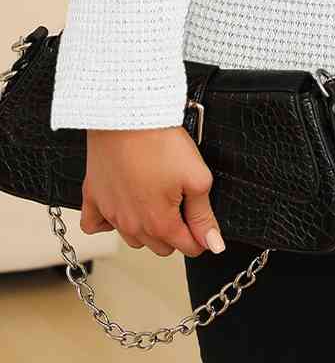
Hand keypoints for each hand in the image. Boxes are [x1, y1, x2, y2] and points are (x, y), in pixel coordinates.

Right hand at [81, 126, 225, 258]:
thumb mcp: (197, 177)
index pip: (188, 246)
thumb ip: (203, 215)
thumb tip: (214, 244)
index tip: (203, 224)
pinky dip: (108, 222)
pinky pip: (95, 225)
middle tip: (182, 203)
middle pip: (160, 245)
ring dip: (147, 227)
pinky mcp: (92, 198)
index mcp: (160, 223)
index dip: (201, 236)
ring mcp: (110, 213)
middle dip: (175, 232)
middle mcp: (132, 225)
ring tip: (156, 199)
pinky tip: (122, 207)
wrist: (128, 116)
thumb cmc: (162, 142)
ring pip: (133, 237)